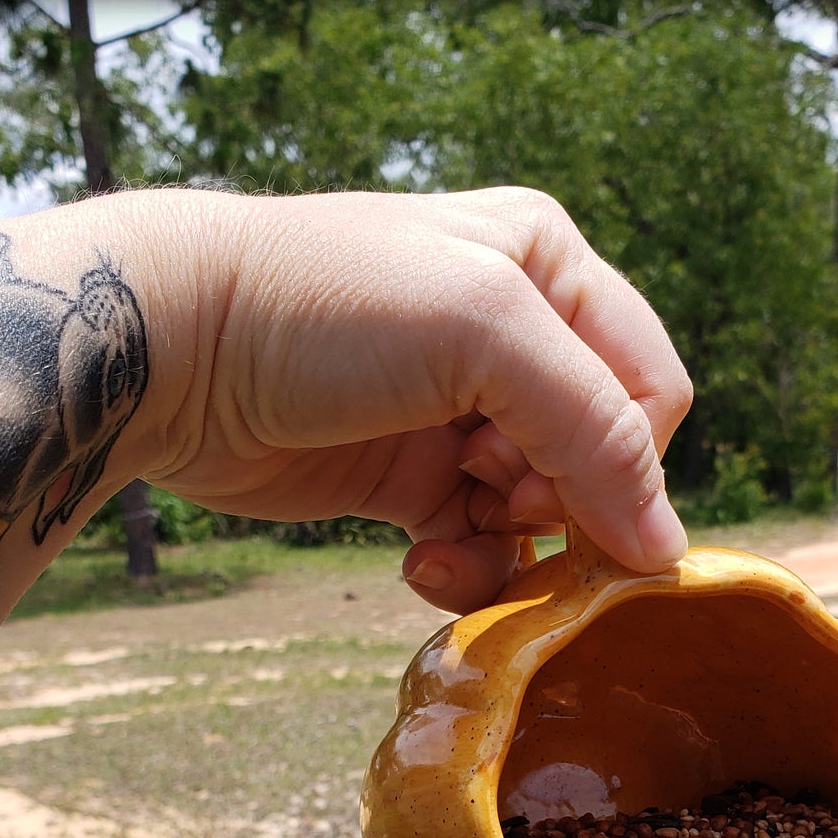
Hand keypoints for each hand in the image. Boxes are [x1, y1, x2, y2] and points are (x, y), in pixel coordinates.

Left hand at [148, 187, 692, 613]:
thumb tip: (667, 550)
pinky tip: (420, 563)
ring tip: (446, 543)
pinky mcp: (410, 477)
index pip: (648, 390)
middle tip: (493, 501)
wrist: (170, 350)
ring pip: (539, 514)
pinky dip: (464, 567)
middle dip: (559, 503)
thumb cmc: (323, 307)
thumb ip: (595, 432)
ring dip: (509, 548)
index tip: (567, 507)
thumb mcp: (482, 332)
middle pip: (597, 460)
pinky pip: (479, 543)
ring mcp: (459, 413)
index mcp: (548, 270)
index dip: (626, 462)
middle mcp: (514, 339)